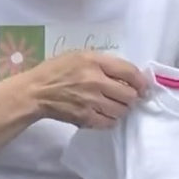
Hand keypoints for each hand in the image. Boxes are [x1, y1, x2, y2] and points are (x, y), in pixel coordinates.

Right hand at [20, 51, 146, 128]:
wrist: (35, 91)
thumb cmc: (57, 70)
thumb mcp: (80, 56)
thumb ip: (104, 63)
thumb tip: (130, 75)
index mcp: (95, 61)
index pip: (129, 72)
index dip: (141, 81)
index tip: (143, 86)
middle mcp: (95, 80)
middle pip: (129, 94)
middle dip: (132, 97)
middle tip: (127, 97)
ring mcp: (91, 101)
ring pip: (122, 110)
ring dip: (122, 109)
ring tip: (115, 106)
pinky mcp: (85, 117)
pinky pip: (109, 123)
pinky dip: (111, 120)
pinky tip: (105, 114)